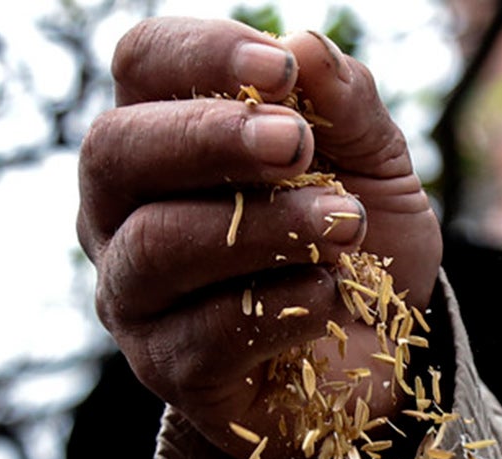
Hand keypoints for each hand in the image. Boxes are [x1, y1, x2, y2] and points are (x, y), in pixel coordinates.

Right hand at [77, 18, 442, 458]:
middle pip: (114, 149)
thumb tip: (307, 46)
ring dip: (259, 229)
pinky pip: (204, 333)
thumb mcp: (374, 163)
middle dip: (208, 139)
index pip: (143, 65)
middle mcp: (122, 210)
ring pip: (155, 245)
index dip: (202, 55)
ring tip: (342, 225)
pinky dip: (279, 307)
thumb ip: (347, 106)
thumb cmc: (358, 241)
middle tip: (296, 145)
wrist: (387, 353)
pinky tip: (330, 295)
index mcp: (163, 134)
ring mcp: (134, 295)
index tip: (280, 71)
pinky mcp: (170, 369)